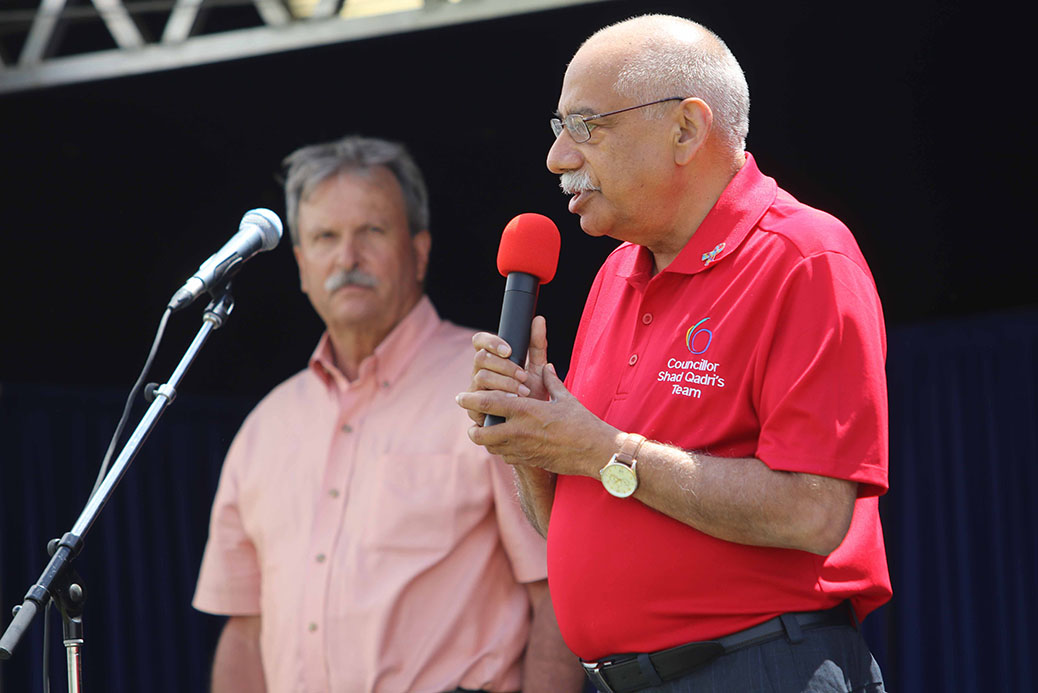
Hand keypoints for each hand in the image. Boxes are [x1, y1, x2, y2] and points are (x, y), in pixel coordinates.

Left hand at [457, 359, 617, 478]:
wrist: (594, 452)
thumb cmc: (582, 423)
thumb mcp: (566, 399)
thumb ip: (551, 382)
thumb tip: (548, 367)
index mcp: (525, 410)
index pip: (488, 404)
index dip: (470, 400)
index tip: (461, 397)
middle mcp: (519, 431)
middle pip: (480, 432)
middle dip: (473, 427)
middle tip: (472, 422)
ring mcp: (522, 449)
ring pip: (490, 446)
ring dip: (487, 439)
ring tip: (489, 431)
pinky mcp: (528, 461)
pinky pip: (506, 456)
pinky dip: (502, 450)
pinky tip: (508, 443)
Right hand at [462, 316, 549, 425]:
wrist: (533, 425)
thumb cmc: (534, 394)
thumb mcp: (538, 368)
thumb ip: (537, 344)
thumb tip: (539, 319)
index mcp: (492, 359)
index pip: (480, 341)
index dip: (491, 341)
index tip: (509, 350)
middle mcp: (479, 372)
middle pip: (480, 358)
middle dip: (504, 366)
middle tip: (523, 376)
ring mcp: (475, 391)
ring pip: (480, 377)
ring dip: (504, 383)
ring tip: (524, 391)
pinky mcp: (474, 409)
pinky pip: (478, 400)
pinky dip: (498, 400)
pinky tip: (513, 403)